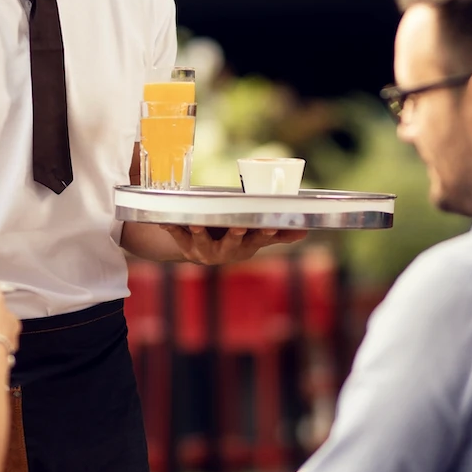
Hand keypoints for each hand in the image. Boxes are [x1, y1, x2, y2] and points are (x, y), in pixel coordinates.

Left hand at [163, 226, 307, 264]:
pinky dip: (172, 226)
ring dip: (200, 232)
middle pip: (232, 243)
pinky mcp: (184, 243)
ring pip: (202, 241)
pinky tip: (165, 219)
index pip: (258, 240)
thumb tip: (306, 231)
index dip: (264, 232)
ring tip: (197, 223)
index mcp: (244, 247)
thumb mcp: (255, 236)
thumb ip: (277, 233)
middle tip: (239, 224)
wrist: (199, 248)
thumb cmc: (233, 237)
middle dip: (235, 235)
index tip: (270, 224)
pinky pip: (177, 234)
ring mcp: (203, 249)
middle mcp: (225, 252)